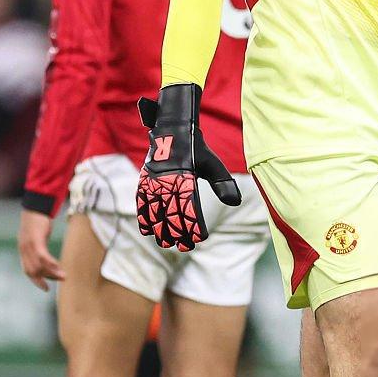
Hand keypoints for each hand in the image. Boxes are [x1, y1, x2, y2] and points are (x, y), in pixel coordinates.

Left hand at [17, 209, 63, 289]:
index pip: (27, 270)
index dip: (36, 280)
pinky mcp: (35, 241)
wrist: (36, 205)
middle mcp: (24, 249)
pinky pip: (43, 257)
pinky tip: (60, 268)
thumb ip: (37, 245)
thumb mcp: (36, 235)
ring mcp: (29, 246)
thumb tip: (43, 253)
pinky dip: (51, 265)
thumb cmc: (37, 219)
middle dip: (46, 278)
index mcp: (23, 249)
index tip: (45, 288)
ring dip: (52, 273)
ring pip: (39, 266)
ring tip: (63, 277)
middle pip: (33, 271)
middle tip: (58, 281)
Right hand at [135, 84, 240, 250]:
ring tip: (168, 244)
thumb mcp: (213, 165)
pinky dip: (144, 217)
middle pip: (172, 213)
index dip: (195, 225)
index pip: (190, 206)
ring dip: (161, 229)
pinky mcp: (145, 180)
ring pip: (156, 211)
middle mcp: (168, 179)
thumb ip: (223, 183)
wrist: (173, 129)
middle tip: (186, 247)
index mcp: (186, 176)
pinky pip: (141, 202)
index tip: (201, 238)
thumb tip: (236, 202)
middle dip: (179, 233)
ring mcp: (154, 180)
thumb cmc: (197, 150)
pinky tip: (147, 231)